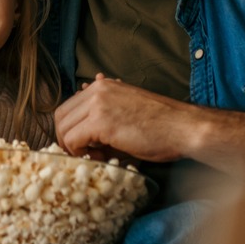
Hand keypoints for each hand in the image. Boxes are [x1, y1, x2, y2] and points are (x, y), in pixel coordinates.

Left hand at [53, 74, 200, 162]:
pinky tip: (99, 157)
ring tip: (95, 156)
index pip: (68, 107)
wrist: (184, 128)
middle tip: (83, 154)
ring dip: (73, 148)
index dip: (71, 130)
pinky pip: (72, 141)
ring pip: (63, 129)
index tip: (84, 145)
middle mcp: (97, 90)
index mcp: (102, 86)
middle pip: (60, 117)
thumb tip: (79, 132)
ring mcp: (98, 104)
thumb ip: (102, 117)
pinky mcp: (101, 122)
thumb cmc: (161, 125)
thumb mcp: (127, 113)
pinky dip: (79, 154)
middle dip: (66, 139)